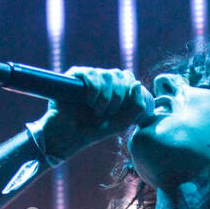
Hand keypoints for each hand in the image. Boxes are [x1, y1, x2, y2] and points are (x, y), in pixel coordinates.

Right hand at [35, 66, 153, 159]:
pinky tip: (90, 102)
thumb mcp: (122, 122)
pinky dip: (95, 90)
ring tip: (97, 111)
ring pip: (106, 75)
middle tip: (107, 114)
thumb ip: (137, 106)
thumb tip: (137, 83)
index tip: (120, 110)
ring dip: (105, 97)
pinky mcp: (75, 76)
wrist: (71, 135)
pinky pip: (91, 73)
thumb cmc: (96, 130)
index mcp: (115, 88)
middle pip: (119, 75)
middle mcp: (103, 80)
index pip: (128, 77)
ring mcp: (89, 77)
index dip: (128, 92)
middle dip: (117, 98)